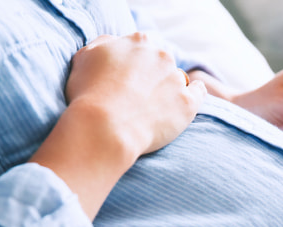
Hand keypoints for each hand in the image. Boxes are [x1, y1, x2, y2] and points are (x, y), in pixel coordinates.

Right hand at [65, 33, 205, 154]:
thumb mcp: (84, 58)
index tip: (126, 79)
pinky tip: (185, 101)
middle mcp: (160, 55)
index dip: (133, 64)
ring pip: (177, 78)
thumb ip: (102, 45)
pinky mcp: (187, 103)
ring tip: (154, 107)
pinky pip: (198, 92)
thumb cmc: (89, 94)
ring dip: (168, 88)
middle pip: (160, 61)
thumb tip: (113, 44)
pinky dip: (195, 94)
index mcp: (137, 42)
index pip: (140, 47)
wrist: (105, 127)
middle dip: (151, 75)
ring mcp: (176, 78)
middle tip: (137, 96)